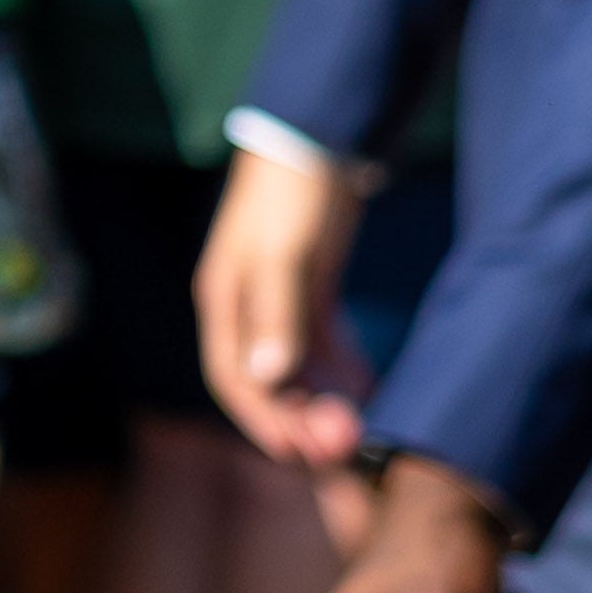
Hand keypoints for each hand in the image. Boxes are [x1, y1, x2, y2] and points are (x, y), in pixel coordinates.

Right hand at [198, 136, 374, 471]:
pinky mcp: (309, 288)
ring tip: (357, 430)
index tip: (297, 453)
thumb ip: (277, 315)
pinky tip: (366, 389)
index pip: (233, 377)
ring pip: (295, 366)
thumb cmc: (292, 194)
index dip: (262, 419)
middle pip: (266, 378)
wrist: (316, 139)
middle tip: (340, 451)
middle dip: (299, 418)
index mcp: (224, 300)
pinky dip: (339, 370)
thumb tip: (268, 380)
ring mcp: (278, 298)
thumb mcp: (284, 255)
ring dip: (321, 401)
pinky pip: (321, 343)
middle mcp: (245, 307)